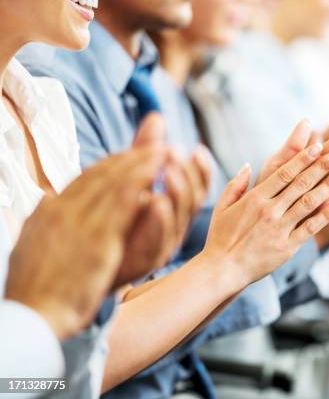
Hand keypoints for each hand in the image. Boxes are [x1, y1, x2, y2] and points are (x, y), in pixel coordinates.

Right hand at [5, 146, 168, 340]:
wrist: (32, 317)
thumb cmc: (33, 288)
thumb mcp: (30, 245)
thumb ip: (42, 219)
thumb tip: (47, 198)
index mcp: (49, 212)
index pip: (86, 178)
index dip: (115, 164)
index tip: (135, 156)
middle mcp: (62, 210)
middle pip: (102, 174)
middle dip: (132, 156)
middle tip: (158, 144)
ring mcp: (78, 223)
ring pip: (114, 182)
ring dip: (141, 164)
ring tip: (164, 151)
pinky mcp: (97, 240)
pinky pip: (121, 203)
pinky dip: (139, 184)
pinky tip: (156, 175)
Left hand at [114, 114, 210, 286]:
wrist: (83, 260)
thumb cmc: (109, 217)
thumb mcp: (127, 177)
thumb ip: (144, 150)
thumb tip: (157, 116)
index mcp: (174, 206)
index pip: (199, 185)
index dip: (202, 168)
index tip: (196, 148)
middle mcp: (173, 223)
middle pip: (195, 197)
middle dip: (189, 174)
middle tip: (175, 152)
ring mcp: (163, 242)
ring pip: (182, 216)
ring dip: (178, 191)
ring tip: (168, 170)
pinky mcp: (146, 258)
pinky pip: (162, 239)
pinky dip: (161, 220)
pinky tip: (155, 200)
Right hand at [202, 134, 328, 283]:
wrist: (222, 269)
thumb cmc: (220, 238)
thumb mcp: (221, 207)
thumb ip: (236, 185)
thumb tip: (248, 165)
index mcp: (255, 198)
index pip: (283, 173)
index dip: (302, 158)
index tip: (318, 145)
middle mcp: (269, 211)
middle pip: (300, 183)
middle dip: (322, 166)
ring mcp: (280, 229)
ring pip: (309, 203)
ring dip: (328, 185)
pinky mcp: (287, 247)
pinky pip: (310, 228)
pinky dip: (325, 214)